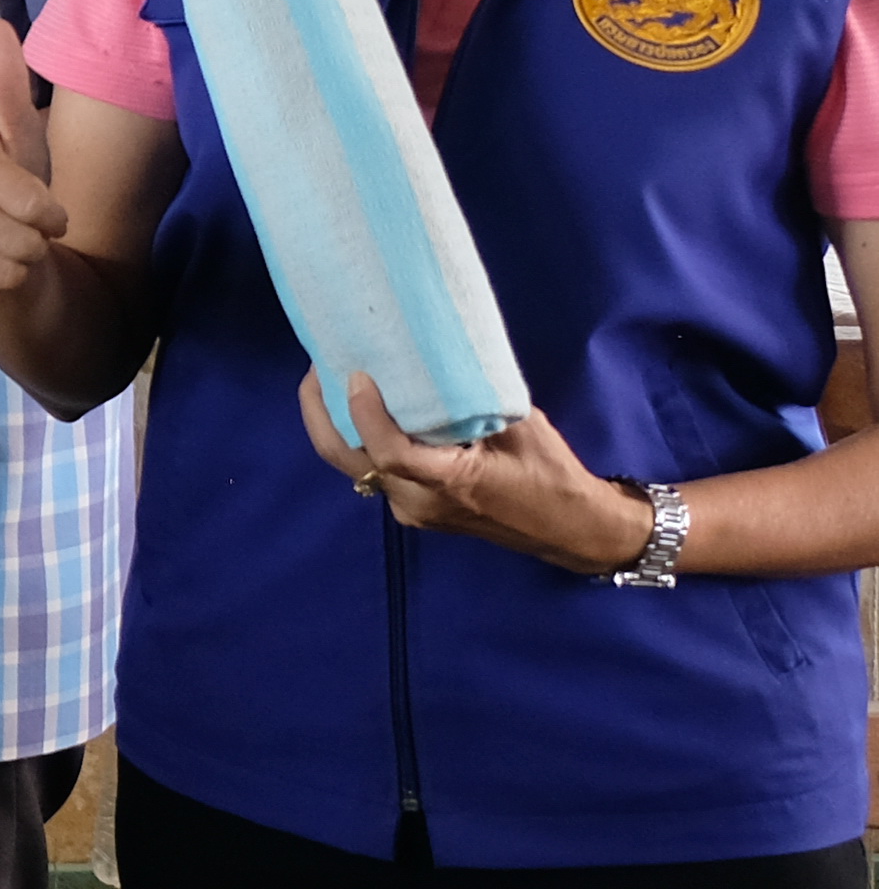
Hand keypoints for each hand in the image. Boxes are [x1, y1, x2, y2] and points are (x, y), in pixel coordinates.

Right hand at [0, 24, 66, 321]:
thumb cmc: (9, 180)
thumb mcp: (18, 133)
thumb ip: (9, 85)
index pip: (37, 209)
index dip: (53, 215)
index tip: (45, 209)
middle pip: (25, 246)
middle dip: (35, 244)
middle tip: (21, 229)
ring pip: (7, 276)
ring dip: (17, 269)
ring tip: (4, 247)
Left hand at [302, 372, 655, 571]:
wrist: (571, 528)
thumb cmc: (551, 476)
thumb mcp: (522, 429)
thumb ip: (474, 402)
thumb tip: (436, 360)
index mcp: (449, 485)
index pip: (388, 453)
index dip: (364, 413)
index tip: (355, 374)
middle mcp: (418, 503)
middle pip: (349, 459)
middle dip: (321, 412)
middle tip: (317, 367)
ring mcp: (411, 509)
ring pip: (355, 465)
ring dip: (336, 422)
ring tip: (330, 377)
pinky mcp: (414, 507)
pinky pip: (374, 469)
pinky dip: (360, 436)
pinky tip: (361, 405)